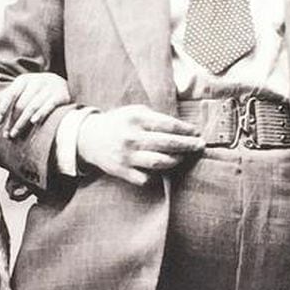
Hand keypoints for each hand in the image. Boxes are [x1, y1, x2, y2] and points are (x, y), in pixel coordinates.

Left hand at [0, 72, 71, 139]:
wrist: (61, 83)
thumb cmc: (36, 90)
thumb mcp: (21, 90)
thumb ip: (6, 97)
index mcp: (24, 80)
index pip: (11, 94)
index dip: (3, 108)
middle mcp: (36, 82)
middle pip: (21, 104)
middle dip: (12, 120)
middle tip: (7, 134)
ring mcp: (49, 88)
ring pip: (33, 107)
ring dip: (22, 122)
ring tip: (15, 134)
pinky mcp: (60, 95)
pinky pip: (49, 106)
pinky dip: (41, 113)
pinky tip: (33, 122)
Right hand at [75, 105, 204, 185]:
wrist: (89, 138)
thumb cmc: (119, 123)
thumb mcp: (135, 111)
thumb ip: (156, 118)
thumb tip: (183, 128)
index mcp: (136, 119)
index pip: (168, 125)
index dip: (185, 129)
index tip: (196, 132)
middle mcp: (131, 138)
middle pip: (167, 144)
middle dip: (188, 145)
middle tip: (200, 146)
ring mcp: (126, 156)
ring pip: (159, 162)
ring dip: (176, 160)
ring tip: (183, 157)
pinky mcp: (122, 171)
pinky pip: (146, 178)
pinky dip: (158, 175)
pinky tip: (163, 170)